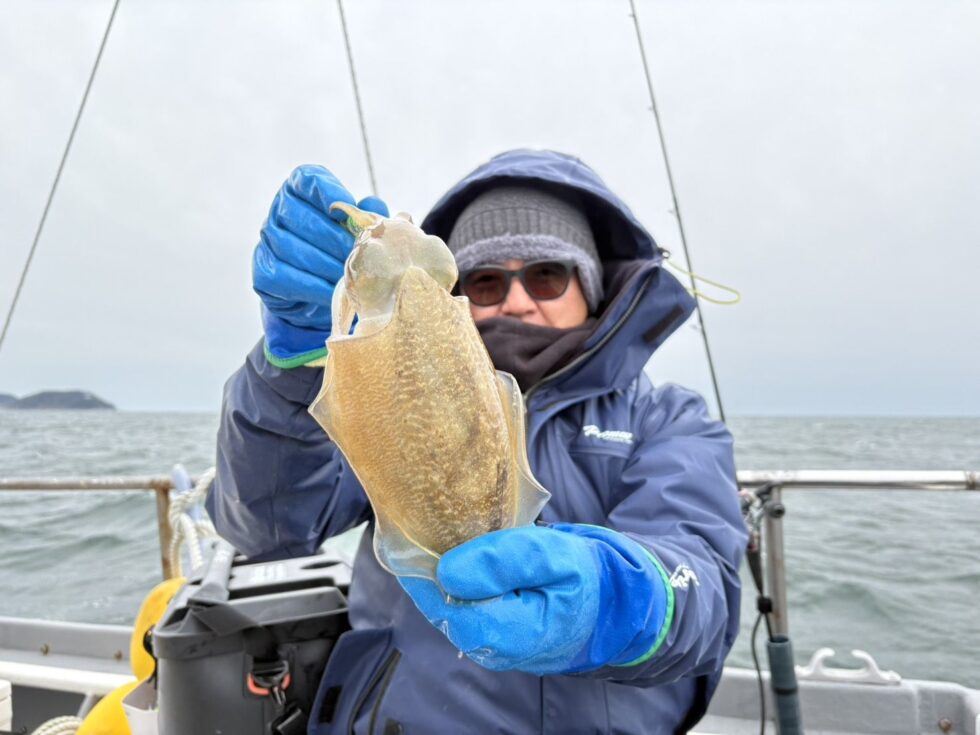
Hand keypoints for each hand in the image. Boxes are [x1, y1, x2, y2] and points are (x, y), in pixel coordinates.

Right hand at [253, 164, 387, 366]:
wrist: (320, 291)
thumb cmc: (342, 250)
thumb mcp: (359, 229)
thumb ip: (369, 215)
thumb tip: (373, 208)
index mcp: (302, 189)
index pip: (308, 179)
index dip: (327, 191)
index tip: (347, 207)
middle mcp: (280, 209)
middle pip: (299, 215)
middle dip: (332, 237)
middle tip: (355, 253)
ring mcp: (267, 240)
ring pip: (291, 248)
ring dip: (323, 264)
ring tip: (347, 275)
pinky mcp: (263, 271)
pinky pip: (284, 276)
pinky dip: (311, 285)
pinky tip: (330, 291)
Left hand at [399, 524, 672, 675]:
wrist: (612, 599)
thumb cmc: (586, 573)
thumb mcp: (554, 555)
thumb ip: (505, 561)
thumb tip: (448, 571)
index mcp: (519, 634)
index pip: (455, 613)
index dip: (430, 581)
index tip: (417, 543)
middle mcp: (500, 650)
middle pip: (447, 612)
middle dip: (431, 576)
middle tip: (422, 533)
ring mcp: (495, 646)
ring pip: (452, 611)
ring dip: (442, 578)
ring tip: (437, 539)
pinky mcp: (494, 635)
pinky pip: (464, 609)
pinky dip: (456, 583)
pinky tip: (457, 556)